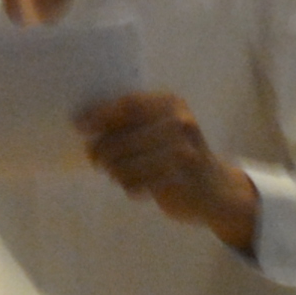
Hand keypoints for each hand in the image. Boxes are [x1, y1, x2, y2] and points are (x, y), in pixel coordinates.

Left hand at [78, 90, 259, 253]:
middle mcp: (179, 124)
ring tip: (115, 173)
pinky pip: (136, 184)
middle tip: (93, 158)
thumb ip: (134, 121)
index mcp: (172, 104)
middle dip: (101, 149)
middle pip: (123, 136)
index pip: (128, 105)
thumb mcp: (164, 128)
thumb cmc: (179, 155)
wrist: (217, 190)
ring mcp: (182, 152)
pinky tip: (134, 187)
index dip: (100, 114)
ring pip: (126, 163)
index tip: (78, 125)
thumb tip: (85, 122)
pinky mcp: (179, 180)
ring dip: (113, 171)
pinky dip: (129, 187)